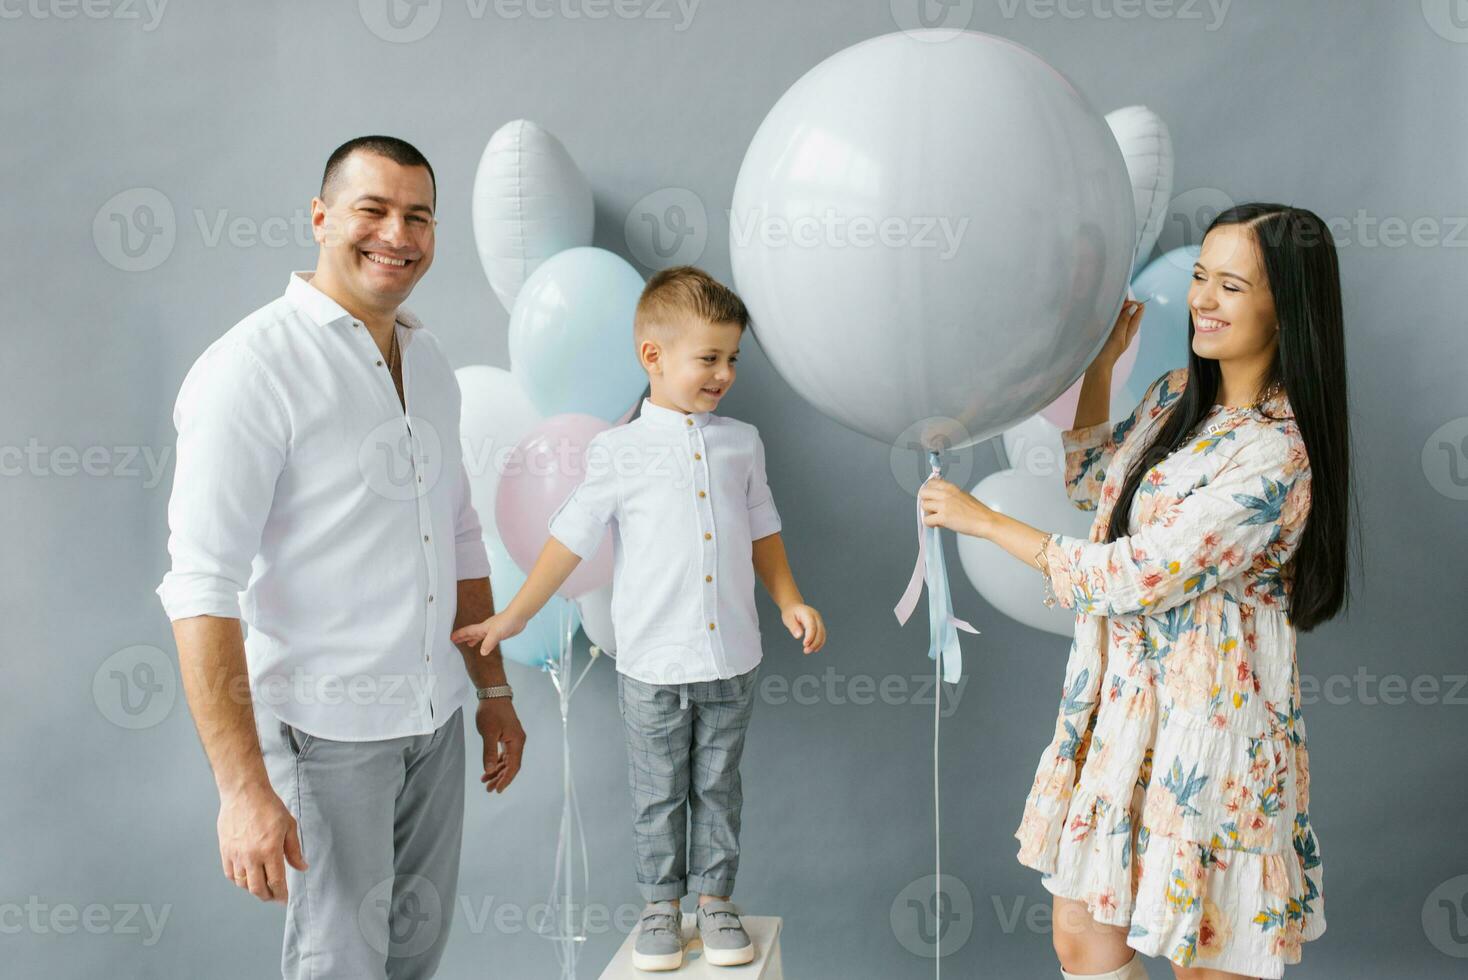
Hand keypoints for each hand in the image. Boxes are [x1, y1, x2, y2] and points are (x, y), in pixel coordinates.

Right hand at [217, 783, 306, 902]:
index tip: (285, 899)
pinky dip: (239, 880)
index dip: (281, 894)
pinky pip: (230, 874)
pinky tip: (246, 877)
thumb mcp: (289, 826)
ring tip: (262, 886)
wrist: (244, 793)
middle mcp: (251, 856)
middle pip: (257, 889)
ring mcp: (236, 855)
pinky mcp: (225, 851)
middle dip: (267, 896)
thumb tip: (302, 867)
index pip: (276, 882)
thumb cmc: (269, 806)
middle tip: (274, 896)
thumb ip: (294, 850)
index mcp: (270, 850)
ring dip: (253, 889)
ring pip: (242, 884)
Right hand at [451, 611, 525, 656]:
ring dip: (473, 639)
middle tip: (455, 641)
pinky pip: (488, 639)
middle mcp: (485, 629)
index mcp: (482, 628)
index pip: (467, 631)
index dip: (459, 635)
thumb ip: (488, 643)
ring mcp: (492, 631)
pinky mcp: (499, 633)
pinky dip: (484, 642)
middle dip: (463, 637)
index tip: (451, 637)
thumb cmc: (506, 621)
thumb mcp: (496, 634)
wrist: (518, 616)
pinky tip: (486, 644)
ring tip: (468, 644)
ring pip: (479, 636)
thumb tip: (482, 653)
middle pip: (471, 633)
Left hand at [475, 698, 526, 793]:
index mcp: (516, 742)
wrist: (494, 695)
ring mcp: (513, 739)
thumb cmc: (491, 712)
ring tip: (486, 781)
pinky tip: (489, 769)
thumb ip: (489, 752)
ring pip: (507, 761)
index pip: (513, 766)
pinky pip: (504, 754)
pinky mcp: (508, 736)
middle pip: (511, 765)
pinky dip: (497, 762)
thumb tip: (489, 770)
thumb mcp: (488, 733)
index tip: (497, 790)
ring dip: (497, 771)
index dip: (506, 779)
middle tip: (489, 789)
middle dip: (500, 778)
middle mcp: (518, 742)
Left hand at [781, 603, 825, 653]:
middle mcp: (816, 616)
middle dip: (814, 642)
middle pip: (819, 631)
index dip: (810, 636)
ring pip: (822, 634)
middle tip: (806, 651)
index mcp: (808, 613)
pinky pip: (822, 635)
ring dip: (817, 644)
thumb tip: (799, 636)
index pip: (811, 626)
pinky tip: (814, 649)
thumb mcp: (788, 618)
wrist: (794, 607)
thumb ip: (793, 626)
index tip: (805, 644)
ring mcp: (819, 620)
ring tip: (808, 651)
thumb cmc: (790, 613)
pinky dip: (819, 643)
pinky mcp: (819, 625)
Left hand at [918, 477, 993, 537]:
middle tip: (932, 508)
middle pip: (923, 493)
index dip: (929, 491)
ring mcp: (944, 505)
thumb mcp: (962, 495)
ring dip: (929, 513)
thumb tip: (937, 498)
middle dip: (926, 501)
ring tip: (938, 517)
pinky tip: (938, 524)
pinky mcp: (943, 517)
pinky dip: (930, 524)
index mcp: (950, 487)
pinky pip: (926, 520)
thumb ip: (949, 494)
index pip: (931, 483)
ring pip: (924, 506)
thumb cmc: (977, 512)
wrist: (985, 521)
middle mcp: (945, 494)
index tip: (930, 497)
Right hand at [1089, 299, 1144, 373]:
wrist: (1098, 366)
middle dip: (1124, 305)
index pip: (1139, 309)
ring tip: (1108, 309)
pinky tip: (1105, 316)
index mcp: (1132, 328)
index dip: (1132, 303)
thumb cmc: (1108, 352)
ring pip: (1122, 314)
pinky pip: (1115, 319)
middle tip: (1112, 307)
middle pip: (1131, 309)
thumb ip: (1125, 321)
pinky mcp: (1112, 332)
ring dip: (1117, 310)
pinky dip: (1112, 315)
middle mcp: (1128, 328)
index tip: (1121, 305)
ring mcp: (1120, 330)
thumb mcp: (1118, 336)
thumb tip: (1135, 306)